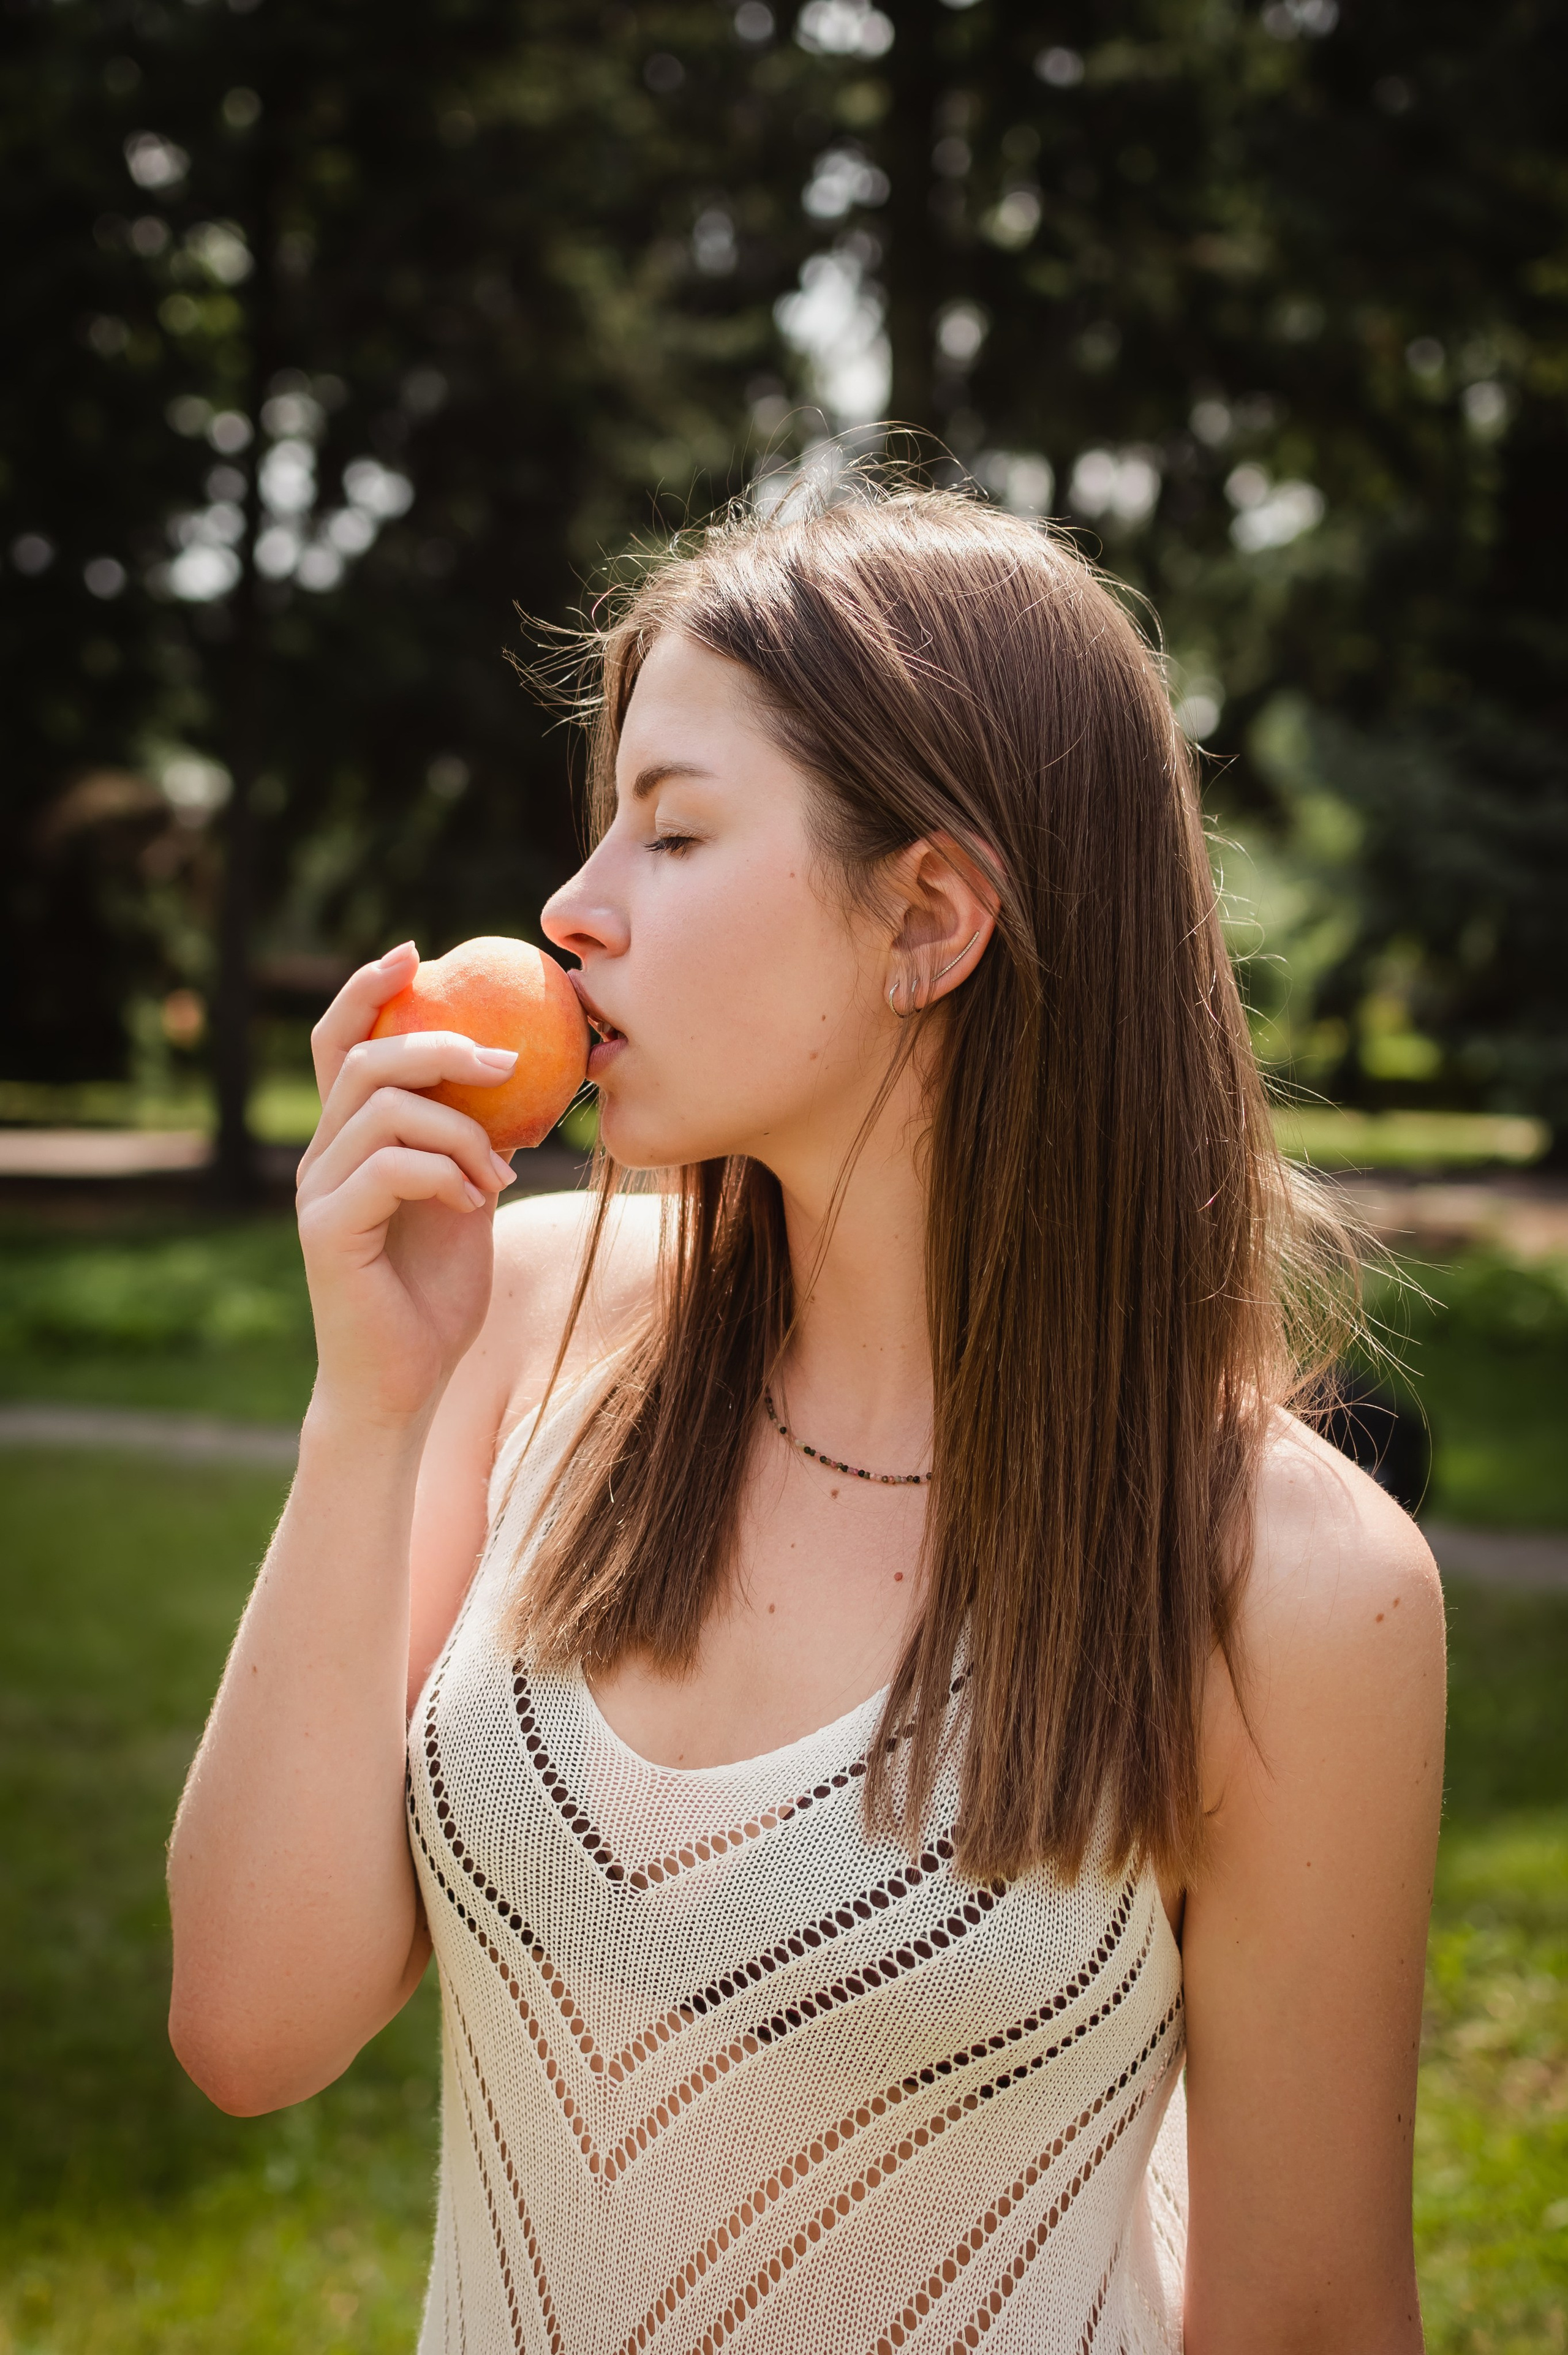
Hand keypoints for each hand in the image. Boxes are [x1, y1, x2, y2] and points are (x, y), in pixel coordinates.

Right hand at [296, 942, 518, 1427]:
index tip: (416, 954)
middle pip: (364, 1060)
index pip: (341, 1043)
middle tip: (505, 1062)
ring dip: (461, 1130)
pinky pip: (391, 1166)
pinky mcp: (326, 1230)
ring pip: (386, 1109)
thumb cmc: (436, 1296)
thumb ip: (473, 1141)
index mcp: (346, 1142)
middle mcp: (319, 1158)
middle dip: (440, 1046)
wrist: (406, 1383)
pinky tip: (478, 1200)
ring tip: (499, 1172)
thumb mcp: (466, 1198)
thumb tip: (520, 1077)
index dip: (368, 991)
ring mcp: (316, 1192)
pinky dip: (448, 1171)